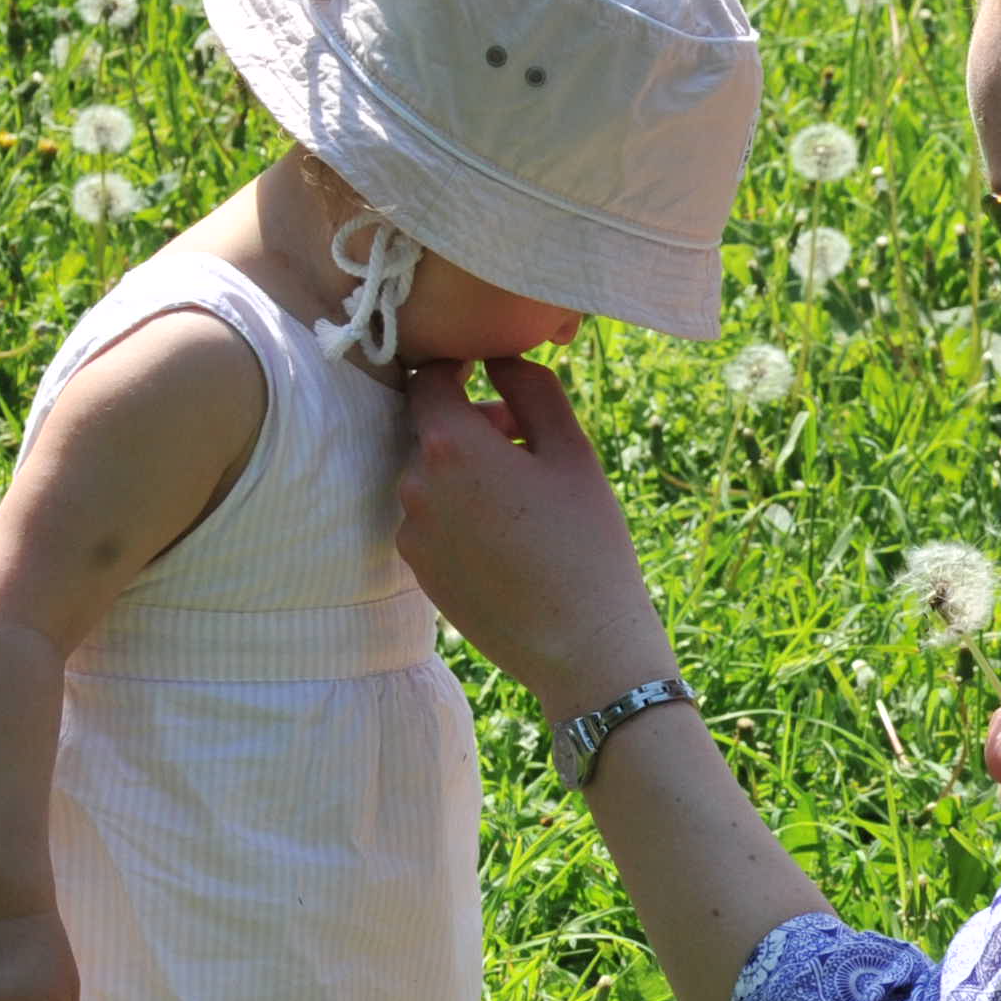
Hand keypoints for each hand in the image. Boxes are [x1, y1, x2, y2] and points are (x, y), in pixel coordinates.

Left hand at [394, 356, 679, 711]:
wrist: (581, 644)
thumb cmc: (587, 543)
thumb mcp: (572, 452)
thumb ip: (532, 389)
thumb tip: (499, 356)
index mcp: (450, 445)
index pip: (429, 378)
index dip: (457, 368)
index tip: (486, 373)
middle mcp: (415, 484)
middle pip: (430, 430)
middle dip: (471, 426)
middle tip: (526, 443)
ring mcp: (412, 532)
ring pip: (431, 478)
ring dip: (466, 473)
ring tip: (524, 499)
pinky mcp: (419, 570)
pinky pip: (433, 520)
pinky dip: (461, 513)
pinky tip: (510, 538)